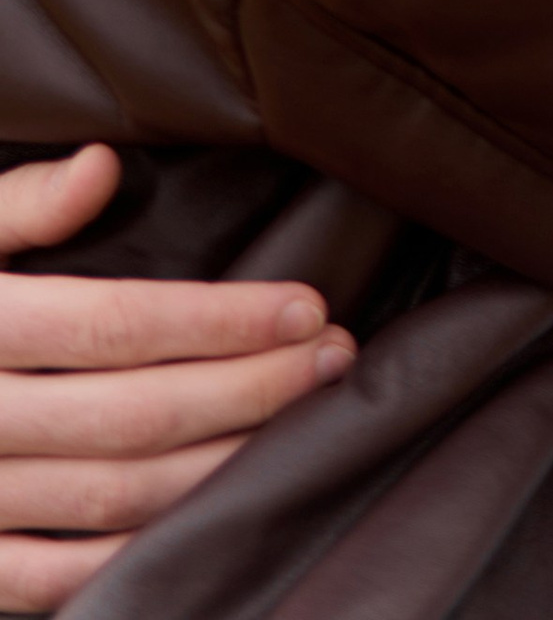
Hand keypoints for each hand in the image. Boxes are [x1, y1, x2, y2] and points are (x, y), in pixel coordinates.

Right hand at [0, 150, 352, 613]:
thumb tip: (104, 166)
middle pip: (132, 415)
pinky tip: (206, 516)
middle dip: (248, 390)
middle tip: (333, 361)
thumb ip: (21, 204)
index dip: (218, 321)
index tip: (307, 307)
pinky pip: (51, 574)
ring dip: (217, 466)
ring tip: (300, 426)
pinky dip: (133, 551)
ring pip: (111, 496)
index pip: (116, 325)